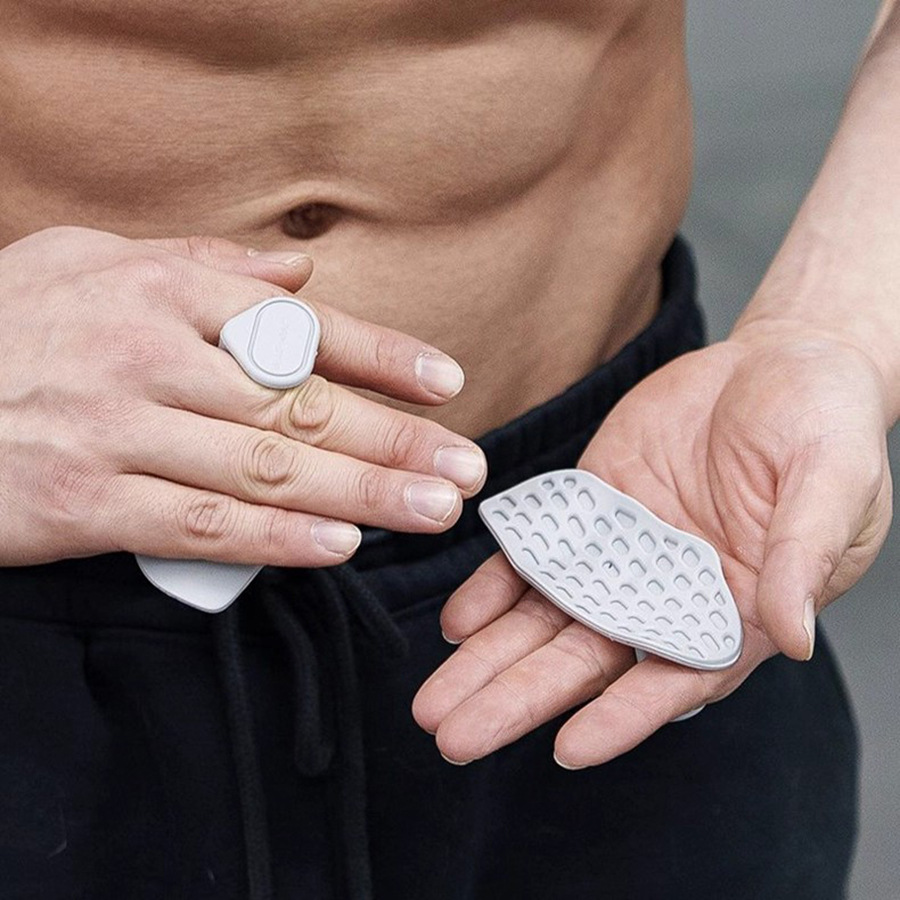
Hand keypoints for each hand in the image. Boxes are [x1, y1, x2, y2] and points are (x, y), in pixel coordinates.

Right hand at [0, 226, 485, 565]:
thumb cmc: (13, 325)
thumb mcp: (91, 262)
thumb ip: (201, 263)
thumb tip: (297, 271)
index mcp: (161, 291)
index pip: (299, 327)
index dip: (382, 356)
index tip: (447, 384)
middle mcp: (148, 357)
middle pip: (299, 408)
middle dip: (394, 439)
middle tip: (465, 468)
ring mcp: (116, 432)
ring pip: (265, 470)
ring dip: (361, 494)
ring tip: (431, 511)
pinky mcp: (83, 505)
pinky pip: (198, 527)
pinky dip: (275, 540)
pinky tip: (339, 547)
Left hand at [413, 327, 891, 766]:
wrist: (777, 363)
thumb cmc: (823, 425)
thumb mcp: (832, 482)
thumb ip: (804, 555)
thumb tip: (791, 634)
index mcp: (733, 607)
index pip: (675, 676)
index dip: (625, 716)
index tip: (567, 748)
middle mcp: (668, 594)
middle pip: (588, 661)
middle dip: (521, 700)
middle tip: (458, 739)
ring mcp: (622, 555)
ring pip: (547, 619)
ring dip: (489, 661)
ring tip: (434, 704)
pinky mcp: (590, 510)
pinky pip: (536, 556)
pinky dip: (496, 588)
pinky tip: (457, 623)